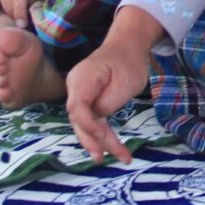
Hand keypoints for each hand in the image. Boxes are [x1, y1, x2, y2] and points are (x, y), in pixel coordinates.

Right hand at [66, 9, 158, 160]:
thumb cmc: (129, 61)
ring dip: (96, 141)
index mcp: (82, 78)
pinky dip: (98, 133)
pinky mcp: (86, 99)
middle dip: (92, 140)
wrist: (128, 45)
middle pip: (79, 118)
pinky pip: (89, 118)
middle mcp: (75, 86)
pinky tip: (107, 148)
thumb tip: (98, 120)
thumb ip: (108, 102)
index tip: (103, 136)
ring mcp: (78, 93)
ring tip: (112, 157)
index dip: (88, 125)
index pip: (77, 107)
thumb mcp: (125, 82)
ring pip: (83, 122)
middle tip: (104, 158)